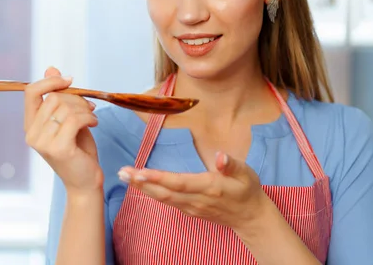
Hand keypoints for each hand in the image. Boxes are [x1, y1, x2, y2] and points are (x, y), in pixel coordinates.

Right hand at [24, 67, 102, 194]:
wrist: (85, 181)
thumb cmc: (77, 150)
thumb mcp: (67, 119)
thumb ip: (58, 96)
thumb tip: (51, 68)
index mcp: (30, 125)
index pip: (30, 92)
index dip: (50, 81)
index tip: (69, 80)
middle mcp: (31, 134)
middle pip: (53, 98)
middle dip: (76, 99)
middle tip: (89, 107)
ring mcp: (42, 143)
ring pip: (66, 108)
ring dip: (85, 109)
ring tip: (92, 117)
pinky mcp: (58, 148)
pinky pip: (74, 119)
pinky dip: (89, 117)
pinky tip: (95, 123)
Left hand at [117, 151, 270, 231]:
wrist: (250, 217)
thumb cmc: (247, 190)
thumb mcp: (246, 174)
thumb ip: (232, 164)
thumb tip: (220, 156)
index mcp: (209, 187)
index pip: (180, 183)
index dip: (159, 178)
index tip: (141, 172)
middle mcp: (196, 199)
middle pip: (164, 192)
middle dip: (142, 183)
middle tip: (122, 172)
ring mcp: (191, 207)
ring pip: (162, 198)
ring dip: (142, 188)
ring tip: (125, 176)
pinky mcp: (188, 210)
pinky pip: (166, 201)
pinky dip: (151, 193)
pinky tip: (140, 185)